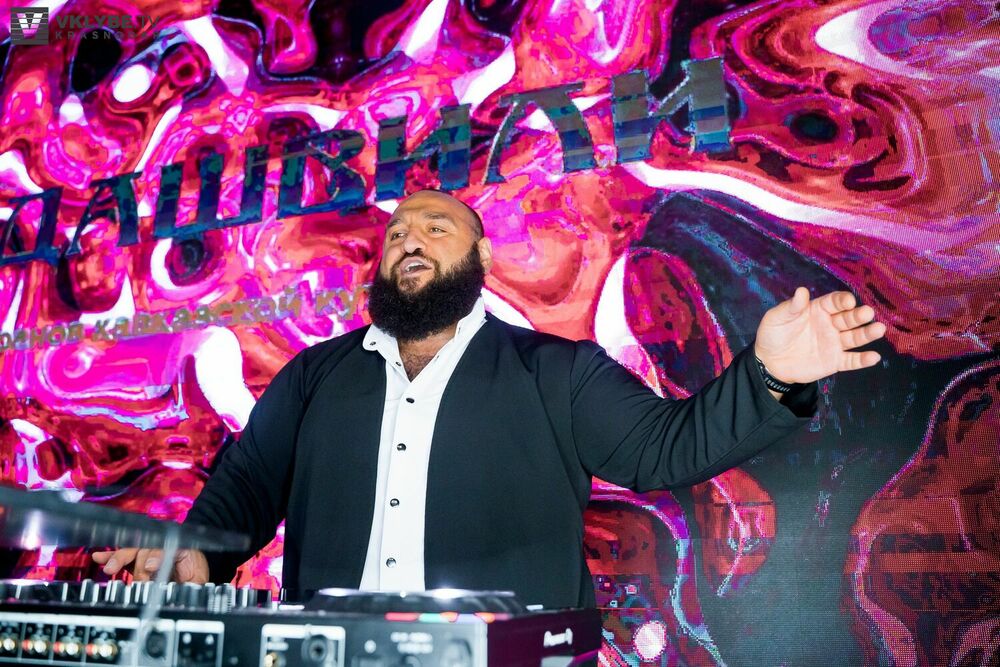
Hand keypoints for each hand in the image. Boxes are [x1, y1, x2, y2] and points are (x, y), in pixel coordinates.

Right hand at [91, 548, 208, 582]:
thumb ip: (194, 584)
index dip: (158, 556)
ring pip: (133, 550)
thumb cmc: (194, 574)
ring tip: (110, 568)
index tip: (150, 566)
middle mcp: (164, 546)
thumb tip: (184, 590)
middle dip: (140, 567)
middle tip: (139, 581)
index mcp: (182, 548)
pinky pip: (124, 555)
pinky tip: (99, 557)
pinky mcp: (138, 559)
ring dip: (120, 558)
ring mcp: (150, 551)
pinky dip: (111, 556)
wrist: (192, 571)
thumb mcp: (199, 580)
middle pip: (148, 550)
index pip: (168, 548)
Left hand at [754, 288, 886, 384]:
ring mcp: (834, 343)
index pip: (834, 302)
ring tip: (879, 329)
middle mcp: (830, 324)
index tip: (848, 301)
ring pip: (854, 338)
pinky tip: (874, 357)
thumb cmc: (773, 335)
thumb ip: (791, 307)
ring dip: (867, 334)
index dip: (842, 300)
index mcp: (818, 310)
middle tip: (868, 313)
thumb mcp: (777, 318)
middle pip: (849, 318)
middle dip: (859, 315)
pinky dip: (862, 360)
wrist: (769, 362)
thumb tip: (801, 290)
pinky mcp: (834, 362)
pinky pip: (851, 361)